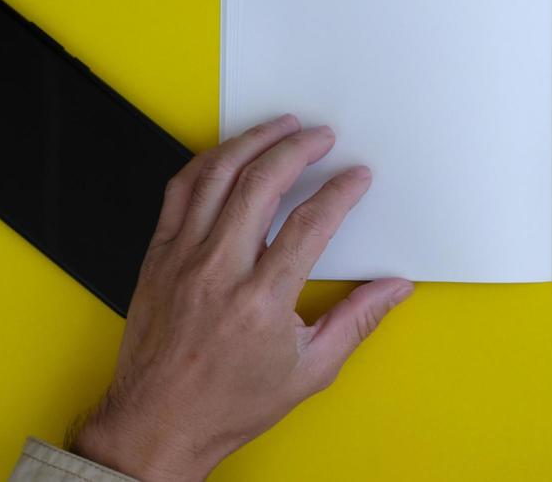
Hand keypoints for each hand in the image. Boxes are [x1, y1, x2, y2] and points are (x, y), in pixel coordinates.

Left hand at [70, 115, 412, 481]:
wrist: (157, 424)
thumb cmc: (227, 403)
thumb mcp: (309, 372)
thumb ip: (356, 321)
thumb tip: (394, 288)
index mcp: (260, 301)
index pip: (309, 223)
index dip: (340, 191)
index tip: (356, 177)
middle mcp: (218, 271)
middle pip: (261, 184)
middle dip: (298, 149)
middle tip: (321, 137)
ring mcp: (182, 259)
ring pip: (216, 176)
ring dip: (252, 142)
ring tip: (279, 127)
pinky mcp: (157, 257)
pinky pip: (178, 192)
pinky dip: (205, 163)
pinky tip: (227, 154)